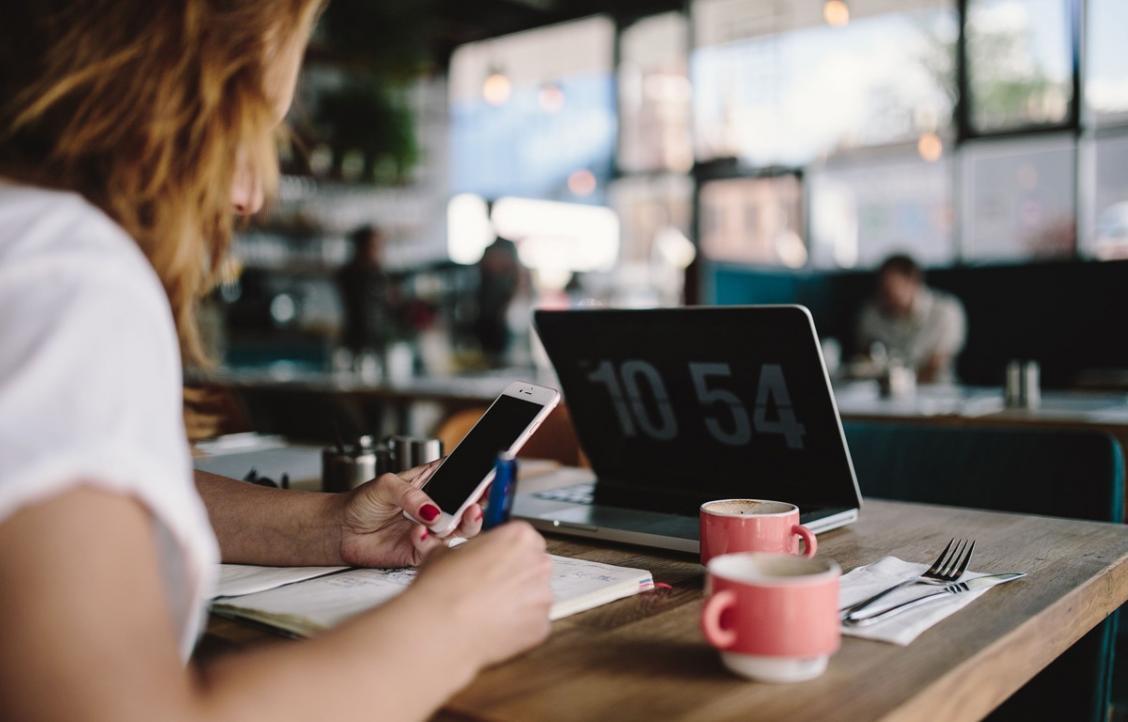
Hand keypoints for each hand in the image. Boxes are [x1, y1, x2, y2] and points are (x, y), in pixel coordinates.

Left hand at [336, 462, 483, 567]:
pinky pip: (437, 549)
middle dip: (477, 506)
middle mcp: (437, 506)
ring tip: (452, 519)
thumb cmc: (361, 502)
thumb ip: (411, 495)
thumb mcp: (385, 486)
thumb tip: (433, 510)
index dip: (477, 480)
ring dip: (461, 525)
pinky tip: (416, 533)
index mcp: (432, 482)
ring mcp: (432, 529)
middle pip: (469, 506)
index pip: (461, 478)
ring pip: (461, 530)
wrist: (340, 530)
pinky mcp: (422, 550)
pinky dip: (430, 542)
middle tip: (475, 505)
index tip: (487, 480)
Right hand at [410, 522, 553, 668]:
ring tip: (489, 611)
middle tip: (490, 588)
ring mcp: (543, 597)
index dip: (505, 552)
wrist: (439, 629)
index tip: (493, 562)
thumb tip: (457, 557)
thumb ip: (462, 550)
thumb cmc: (441, 589)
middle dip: (516, 576)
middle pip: (534, 566)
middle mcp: (539, 563)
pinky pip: (534, 623)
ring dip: (519, 602)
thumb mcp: (444, 553)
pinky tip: (495, 627)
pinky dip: (519, 626)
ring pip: (535, 596)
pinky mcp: (542, 626)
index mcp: (520, 537)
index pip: (523, 539)